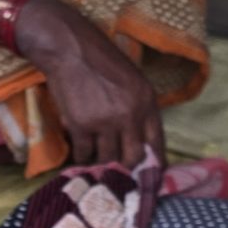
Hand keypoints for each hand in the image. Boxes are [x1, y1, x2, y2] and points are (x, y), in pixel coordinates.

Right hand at [16, 0, 165, 168]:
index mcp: (147, 102)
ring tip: (98, 168)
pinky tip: (79, 157)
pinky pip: (84, 154)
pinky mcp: (81, 125)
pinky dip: (81, 158)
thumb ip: (139, 108)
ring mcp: (105, 121)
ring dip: (102, 165)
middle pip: (134, 158)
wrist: (71, 49)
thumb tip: (139, 141)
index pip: (157, 143)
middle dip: (127, 171)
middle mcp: (130, 114)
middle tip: (121, 177)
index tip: (149, 177)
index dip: (154, 164)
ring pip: (108, 159)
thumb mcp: (133, 80)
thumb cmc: (102, 61)